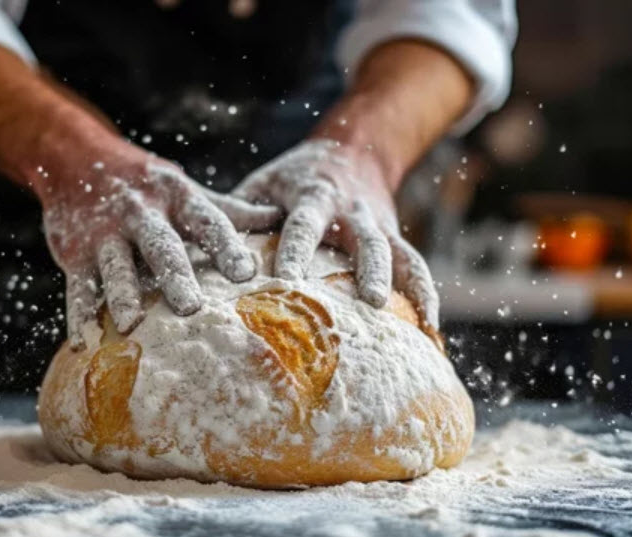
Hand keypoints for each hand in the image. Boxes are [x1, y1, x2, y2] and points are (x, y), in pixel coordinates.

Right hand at [40, 142, 279, 349]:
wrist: (76, 158)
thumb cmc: (146, 184)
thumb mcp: (186, 190)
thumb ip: (229, 209)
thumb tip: (280, 217)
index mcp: (176, 198)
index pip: (207, 221)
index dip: (226, 246)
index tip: (246, 273)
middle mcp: (140, 213)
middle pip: (161, 246)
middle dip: (175, 275)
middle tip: (191, 307)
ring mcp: (104, 234)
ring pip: (115, 267)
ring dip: (122, 295)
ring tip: (131, 325)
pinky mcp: (74, 254)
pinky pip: (78, 287)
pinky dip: (79, 316)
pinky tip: (84, 343)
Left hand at [232, 139, 439, 330]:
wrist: (352, 150)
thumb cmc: (292, 179)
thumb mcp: (263, 184)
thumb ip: (239, 215)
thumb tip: (200, 256)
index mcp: (314, 195)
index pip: (305, 224)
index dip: (297, 250)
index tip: (287, 279)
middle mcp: (353, 211)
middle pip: (366, 240)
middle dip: (370, 270)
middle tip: (370, 302)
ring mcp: (380, 225)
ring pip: (398, 254)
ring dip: (406, 287)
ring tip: (415, 325)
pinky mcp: (396, 238)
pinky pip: (416, 266)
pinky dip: (426, 296)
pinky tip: (431, 331)